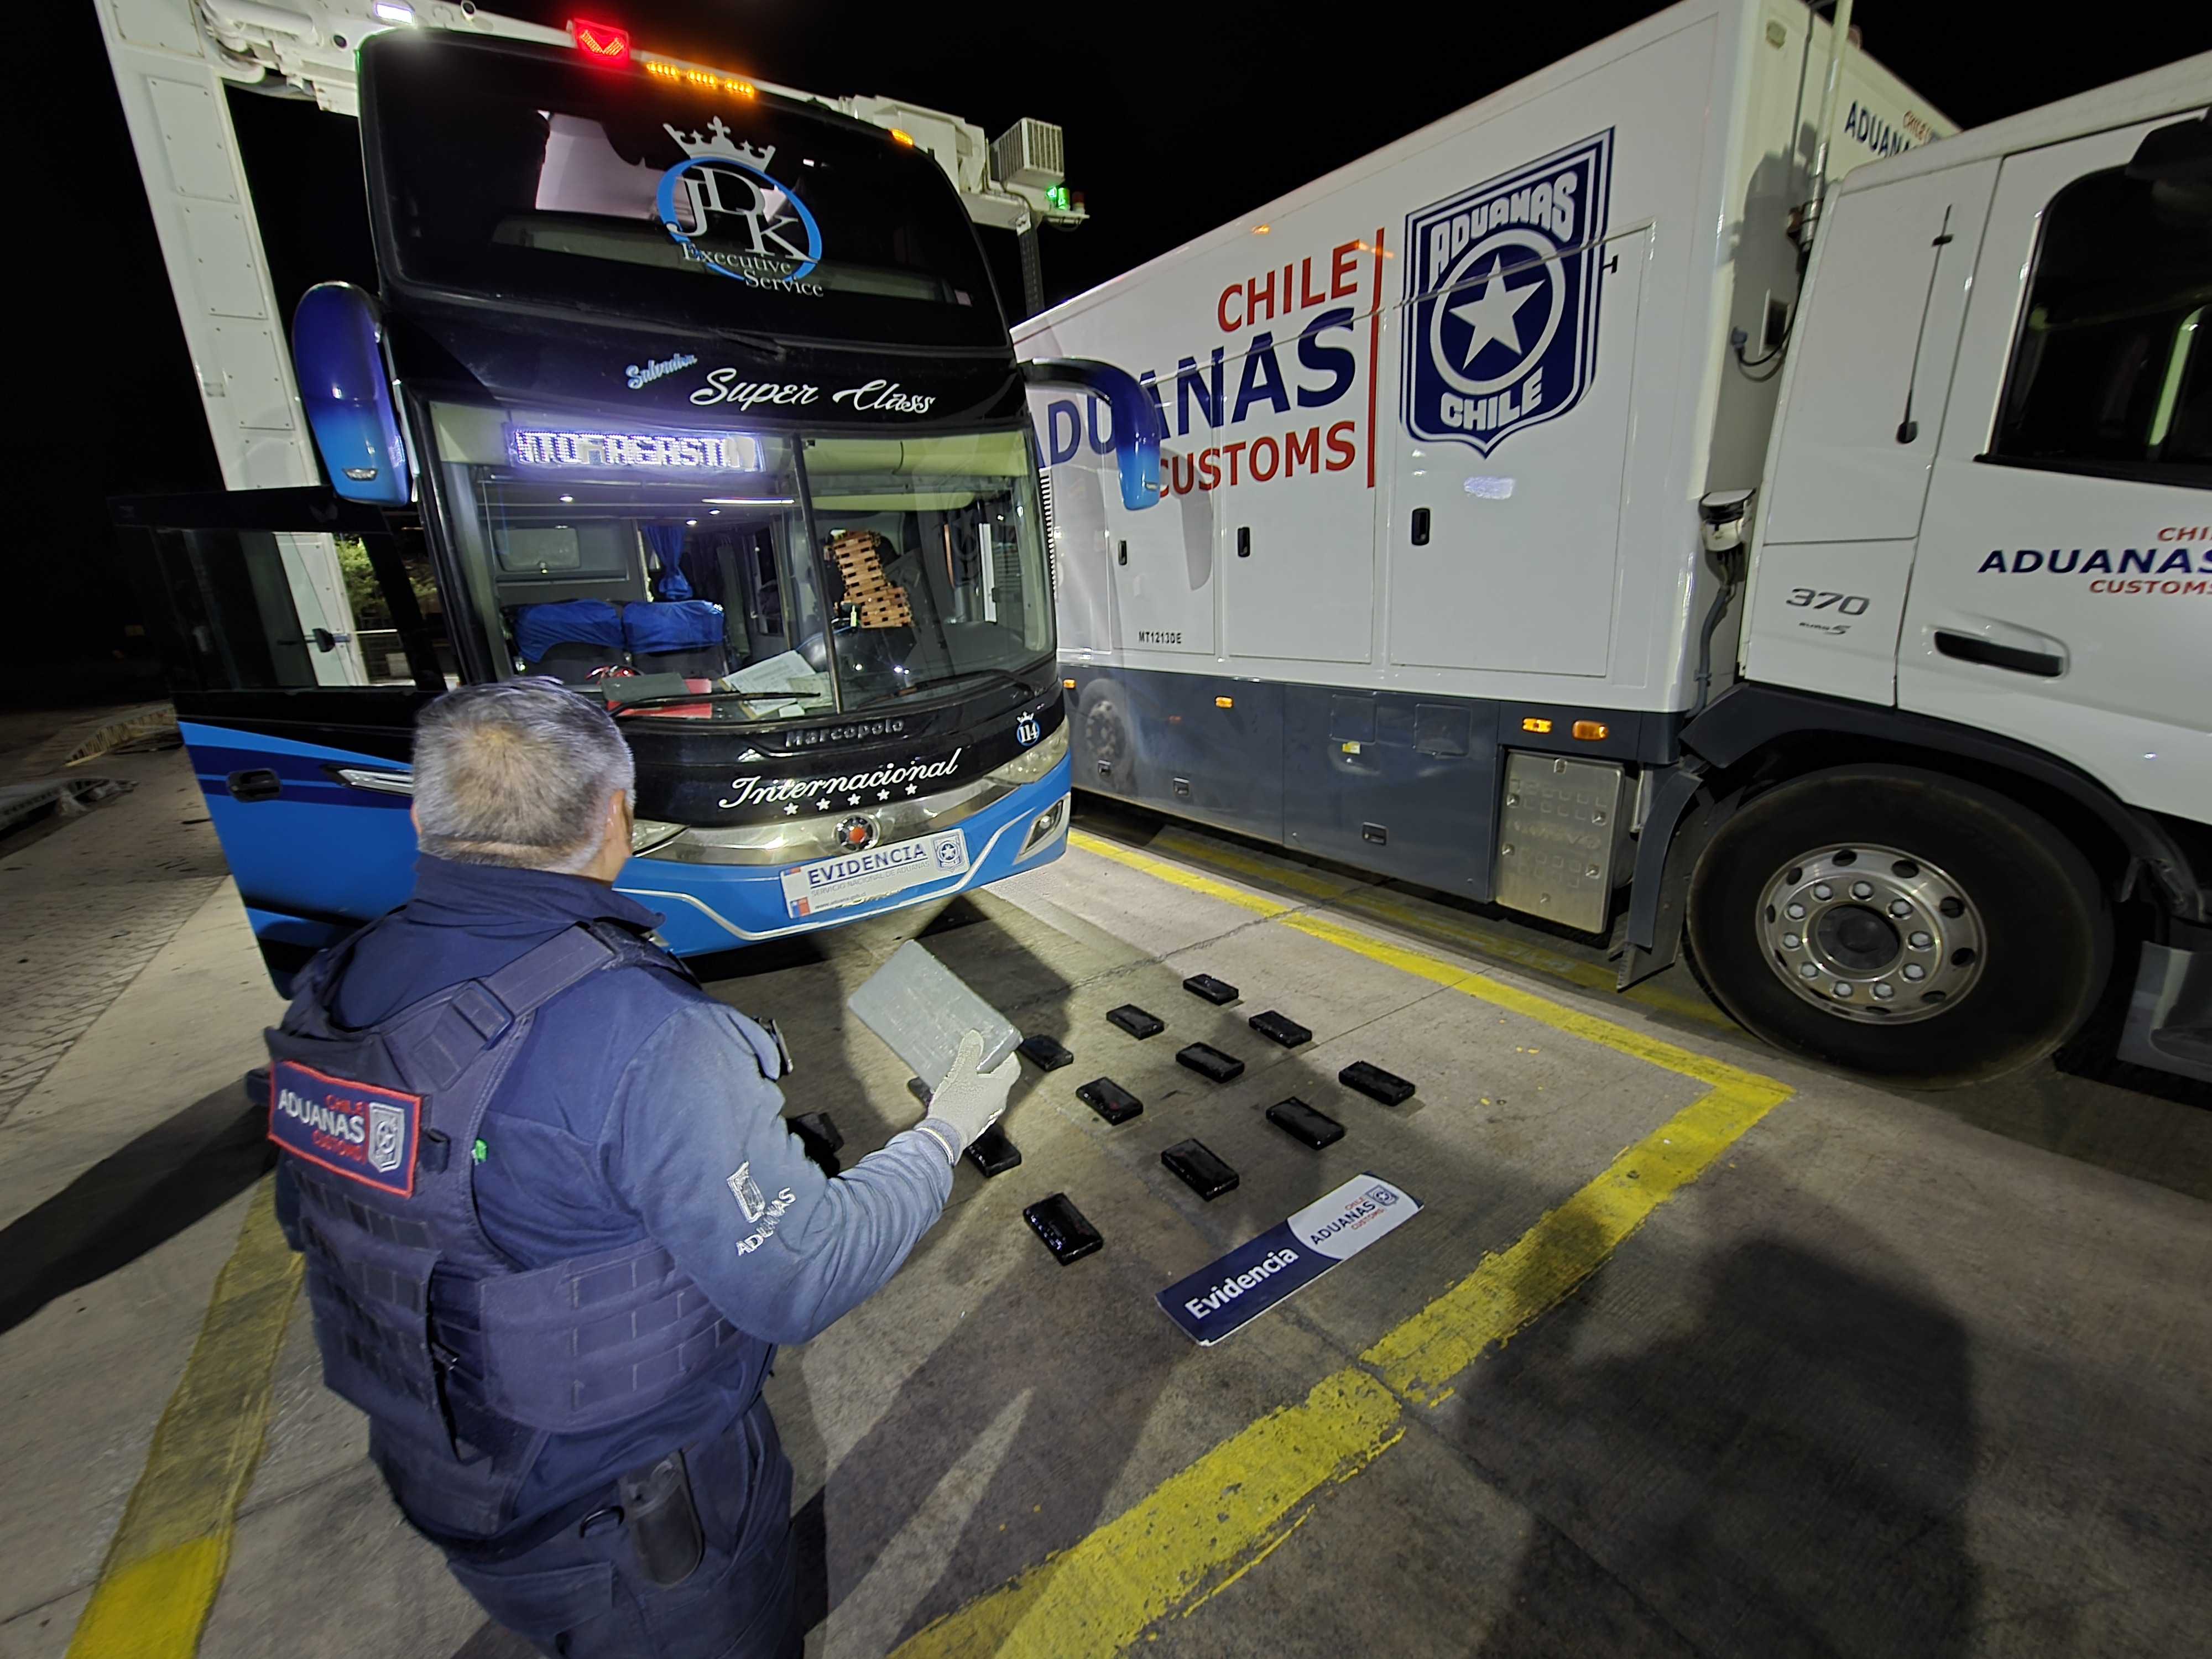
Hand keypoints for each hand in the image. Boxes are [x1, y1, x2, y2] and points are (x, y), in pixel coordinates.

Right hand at [917, 1029, 1016, 1162]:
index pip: (1013, 1068)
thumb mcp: (961, 1073)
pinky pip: (980, 1104)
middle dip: (992, 1068)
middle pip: (1002, 1080)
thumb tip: (975, 1037)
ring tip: (966, 1073)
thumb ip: (969, 1054)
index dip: (1009, 1056)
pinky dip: (974, 1094)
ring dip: (981, 1082)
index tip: (1003, 1049)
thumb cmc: (956, 1106)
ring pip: (990, 1093)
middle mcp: (999, 1101)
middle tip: (981, 1057)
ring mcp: (989, 1114)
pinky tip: (959, 1092)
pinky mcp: (977, 1122)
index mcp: (1000, 1087)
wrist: (944, 1136)